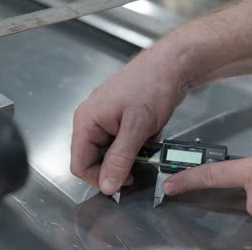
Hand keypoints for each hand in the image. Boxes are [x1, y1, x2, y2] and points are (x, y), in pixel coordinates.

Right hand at [71, 46, 186, 194]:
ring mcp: (105, 119)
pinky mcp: (119, 119)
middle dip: (116, 165)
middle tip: (139, 164)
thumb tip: (107, 186)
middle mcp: (91, 120)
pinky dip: (136, 144)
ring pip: (110, 152)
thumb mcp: (137, 127)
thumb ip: (120, 158)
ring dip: (129, 154)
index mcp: (86, 120)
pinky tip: (149, 134)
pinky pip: (122, 142)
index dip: (99, 178)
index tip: (122, 182)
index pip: (79, 164)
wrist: (172, 64)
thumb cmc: (151, 84)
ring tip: (146, 143)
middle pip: (94, 159)